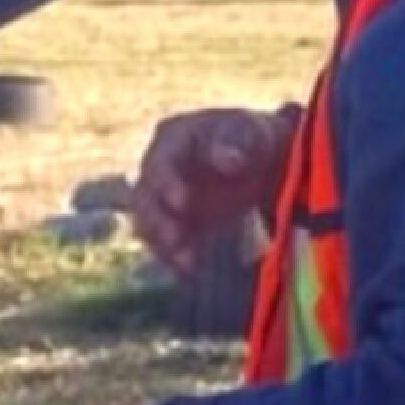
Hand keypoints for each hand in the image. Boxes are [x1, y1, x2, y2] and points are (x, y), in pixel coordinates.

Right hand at [133, 106, 301, 275]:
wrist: (259, 161)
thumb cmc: (250, 138)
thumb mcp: (248, 133)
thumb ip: (236, 143)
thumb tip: (228, 161)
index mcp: (172, 138)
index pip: (160, 162)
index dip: (166, 183)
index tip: (182, 203)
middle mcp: (159, 168)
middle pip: (145, 196)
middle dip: (158, 220)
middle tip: (175, 240)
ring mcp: (164, 196)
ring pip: (149, 222)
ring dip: (162, 243)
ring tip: (186, 262)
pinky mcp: (176, 221)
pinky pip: (165, 241)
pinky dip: (174, 256)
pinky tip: (189, 271)